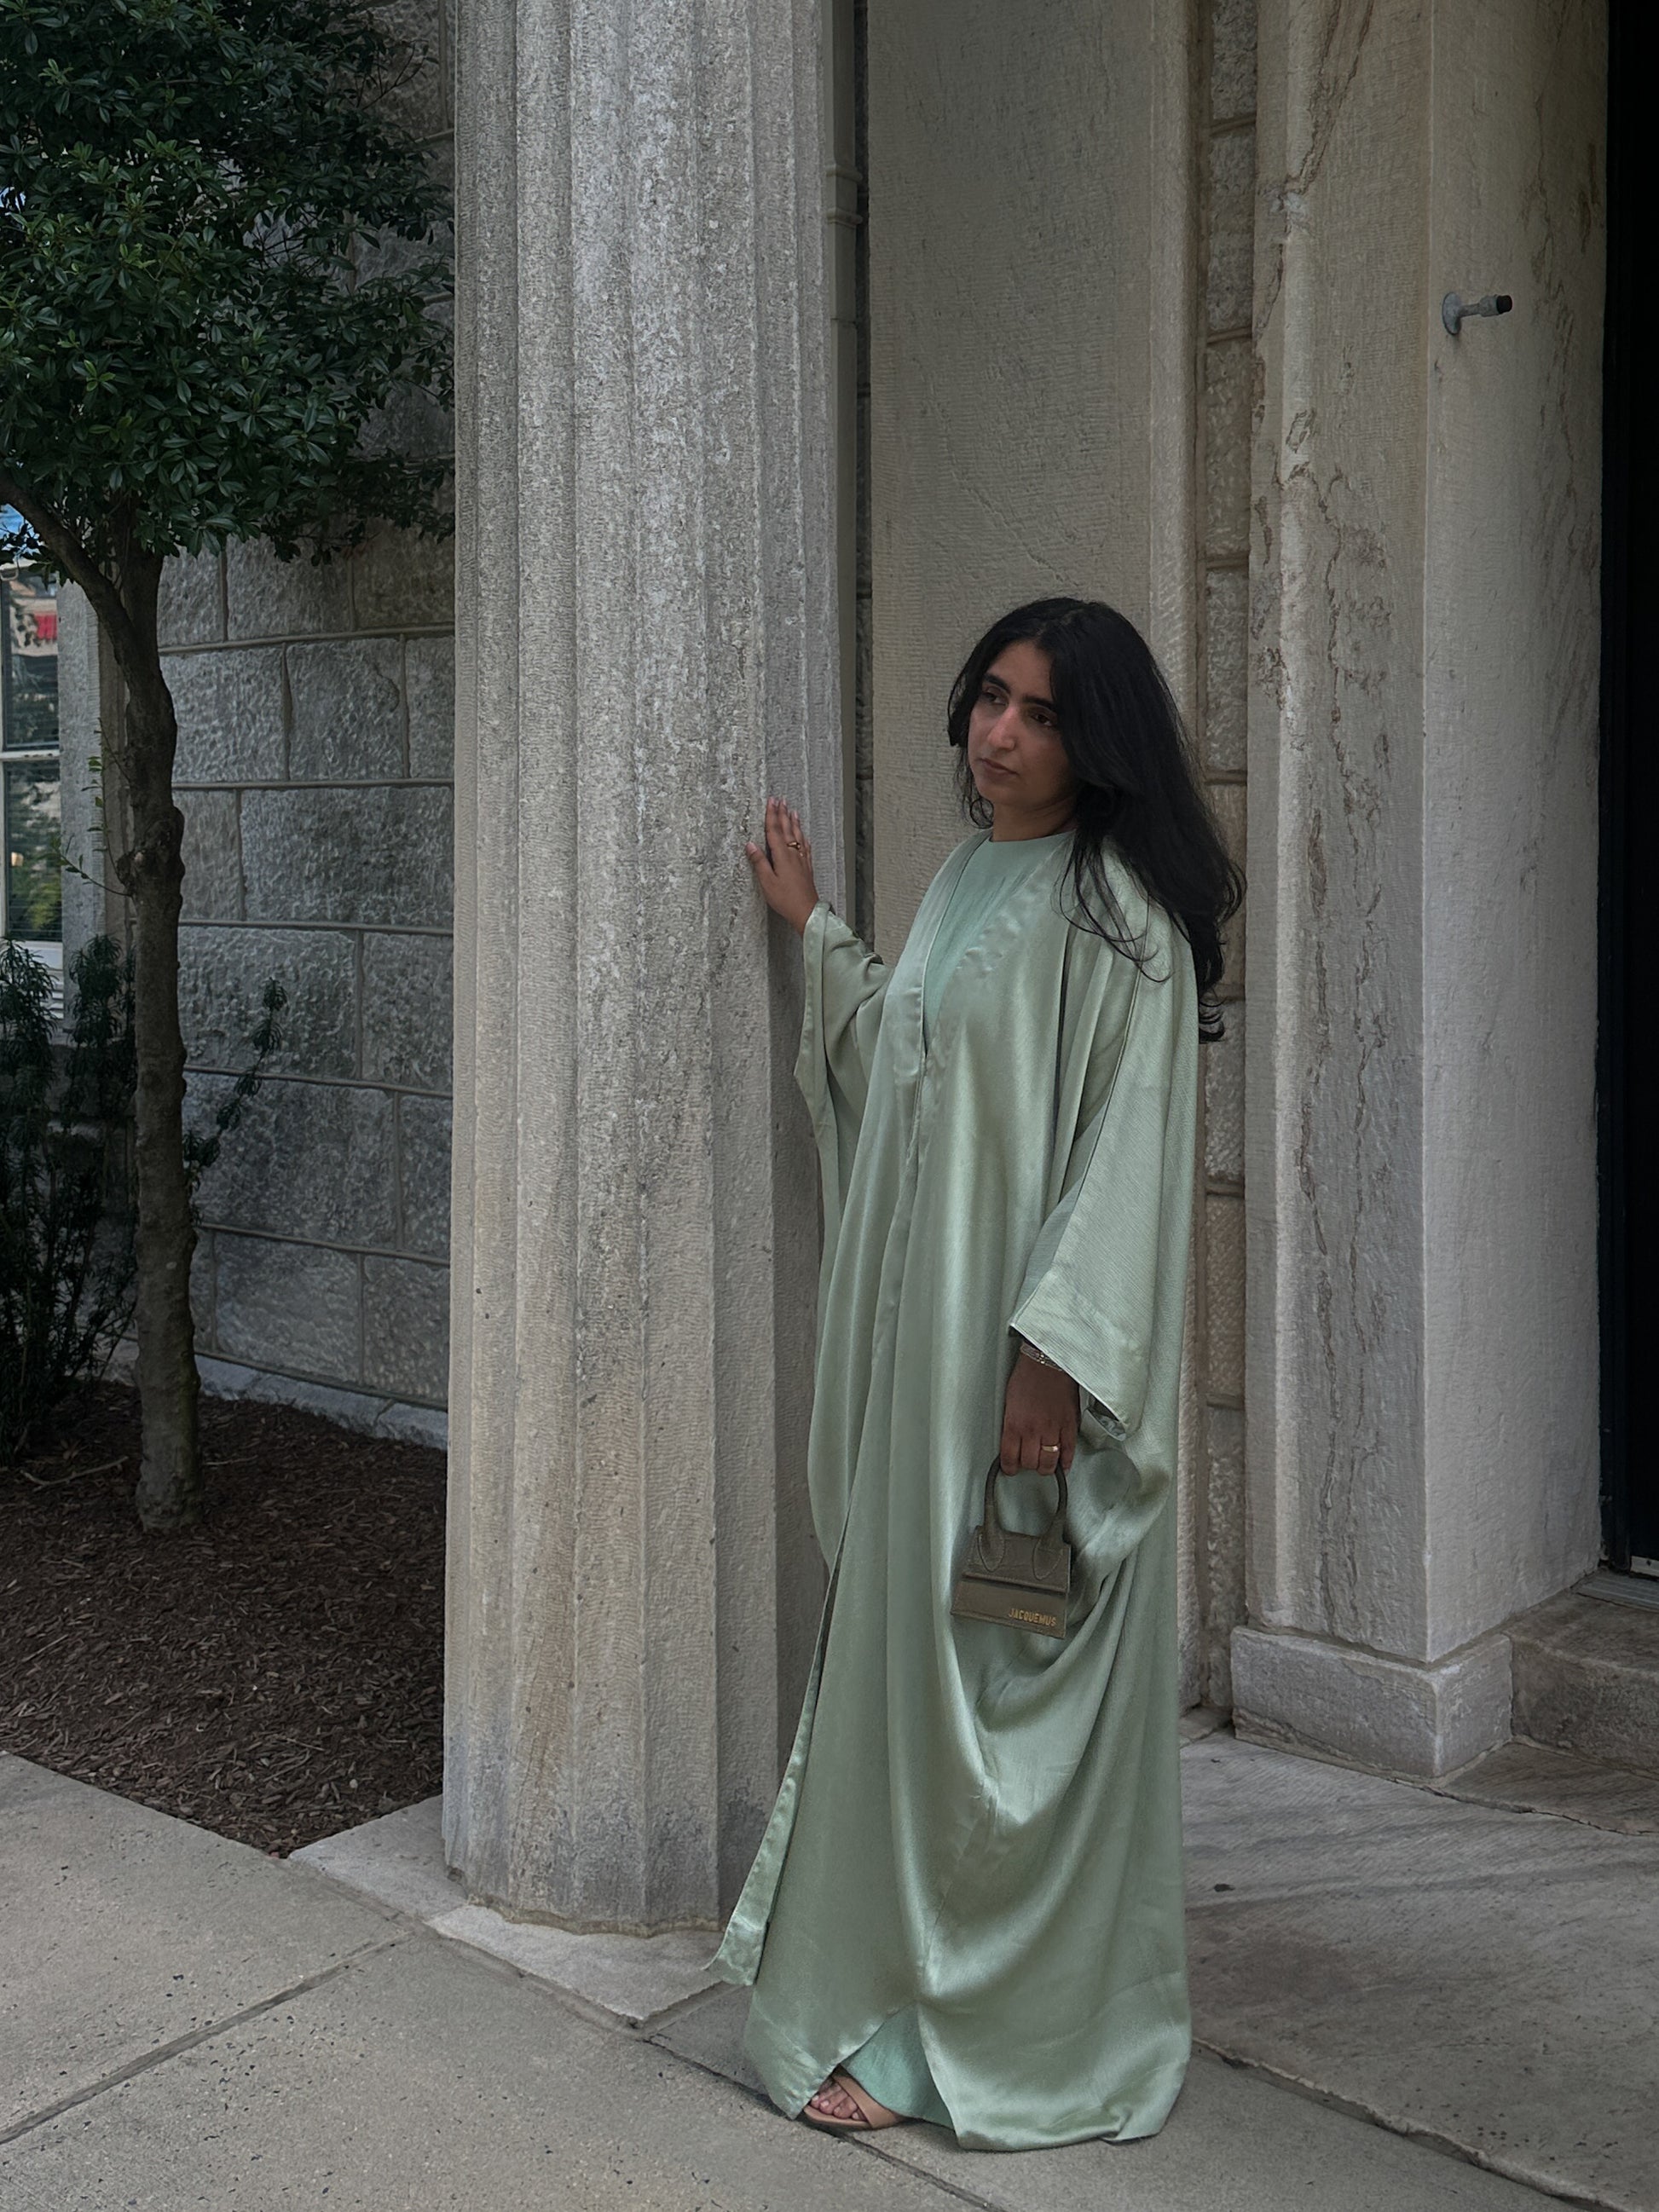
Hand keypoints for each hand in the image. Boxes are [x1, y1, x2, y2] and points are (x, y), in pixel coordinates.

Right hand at [745, 797, 819, 934]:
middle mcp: (793, 854)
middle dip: (782, 814)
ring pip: (797, 836)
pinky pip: (805, 847)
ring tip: (792, 811)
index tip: (770, 802)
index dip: (771, 815)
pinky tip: (803, 836)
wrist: (806, 911)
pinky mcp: (807, 867)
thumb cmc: (785, 899)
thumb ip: (759, 862)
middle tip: (780, 800)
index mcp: (782, 856)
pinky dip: (803, 838)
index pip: (774, 831)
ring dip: (794, 823)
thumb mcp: (767, 882)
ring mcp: (802, 860)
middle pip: (787, 830)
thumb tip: (750, 845)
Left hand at [1000, 1347, 1078, 1474]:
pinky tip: (1062, 1464)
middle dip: (1027, 1466)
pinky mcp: (1069, 1425)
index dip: (1010, 1467)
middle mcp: (1032, 1430)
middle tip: (1028, 1462)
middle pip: (1029, 1463)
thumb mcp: (1009, 1401)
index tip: (1011, 1468)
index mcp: (1014, 1423)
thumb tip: (1012, 1439)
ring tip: (1044, 1466)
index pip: (1010, 1457)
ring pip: (1048, 1462)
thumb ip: (1011, 1422)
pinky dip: (1065, 1462)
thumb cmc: (1028, 1375)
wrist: (1048, 1361)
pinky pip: (1068, 1451)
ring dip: (1045, 1468)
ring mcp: (1052, 1429)